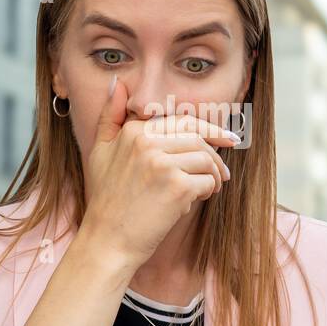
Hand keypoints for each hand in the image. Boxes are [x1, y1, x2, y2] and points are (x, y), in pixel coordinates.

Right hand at [81, 74, 239, 267]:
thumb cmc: (106, 200)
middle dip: (216, 153)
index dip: (209, 129)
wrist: (106, 241)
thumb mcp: (99, 152)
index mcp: (133, 131)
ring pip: (206, 159)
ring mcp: (162, 164)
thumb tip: (119, 83)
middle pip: (198, 137)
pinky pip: (207, 182)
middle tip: (223, 172)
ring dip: (213, 176)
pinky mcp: (176, 187)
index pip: (182, 121)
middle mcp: (146, 142)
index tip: (227, 138)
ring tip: (207, 189)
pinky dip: (208, 192)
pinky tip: (196, 200)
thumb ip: (110, 116)